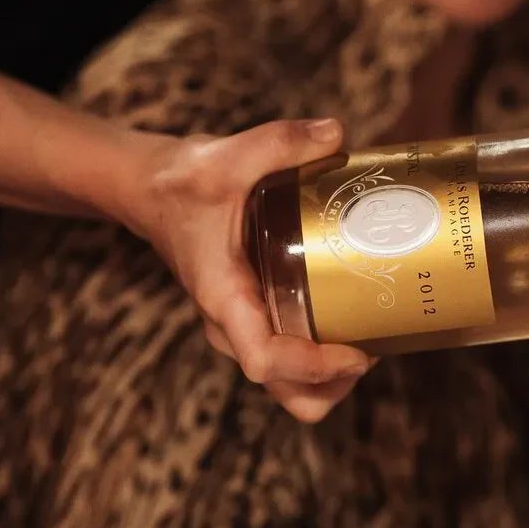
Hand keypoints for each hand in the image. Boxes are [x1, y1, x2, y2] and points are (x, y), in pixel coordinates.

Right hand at [118, 117, 371, 421]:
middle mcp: (234, 324)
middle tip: (375, 345)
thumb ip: (281, 142)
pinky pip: (293, 358)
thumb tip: (337, 134)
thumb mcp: (228, 156)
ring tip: (374, 336)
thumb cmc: (184, 181)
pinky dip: (326, 355)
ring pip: (292, 385)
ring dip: (334, 377)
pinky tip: (357, 316)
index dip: (312, 367)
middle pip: (288, 392)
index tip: (356, 353)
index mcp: (223, 297)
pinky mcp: (256, 316)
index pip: (263, 359)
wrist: (153, 189)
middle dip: (335, 385)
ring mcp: (245, 325)